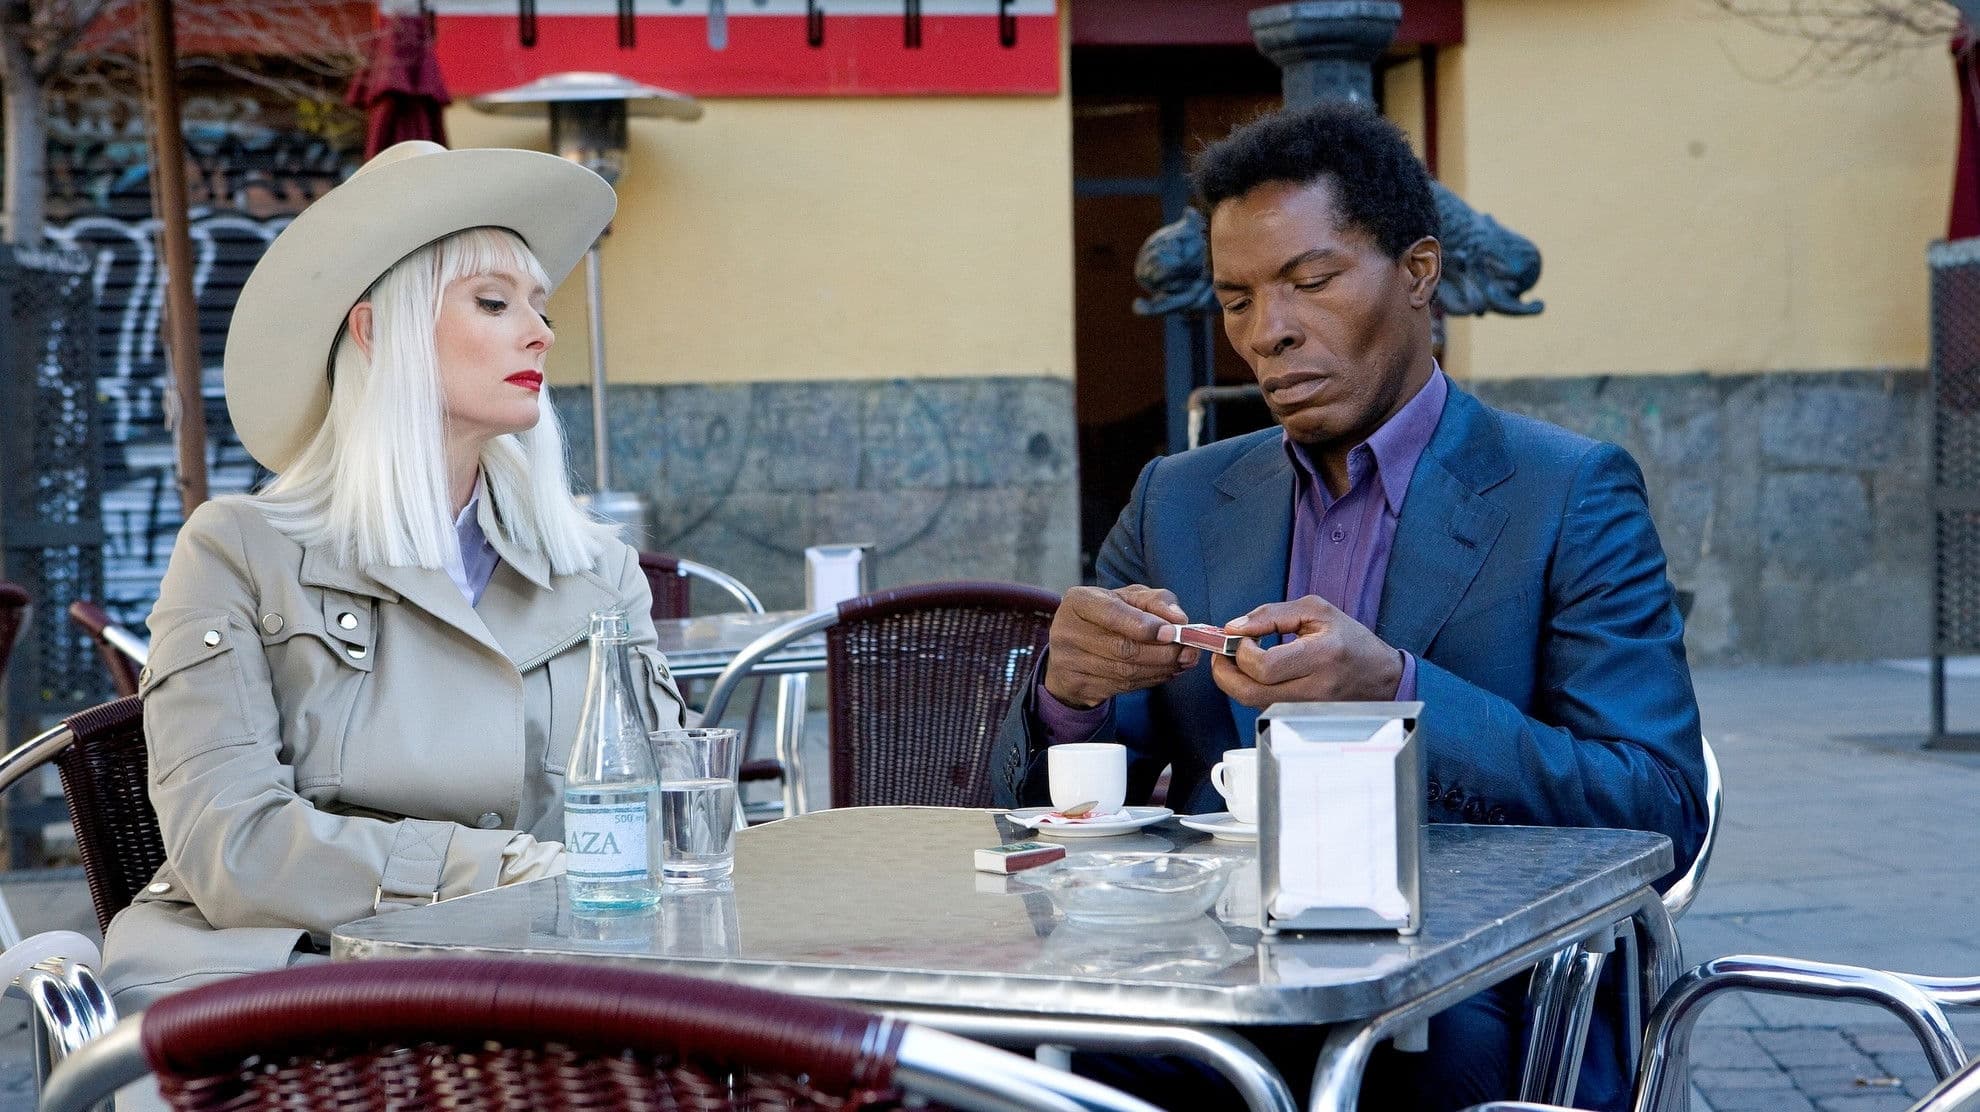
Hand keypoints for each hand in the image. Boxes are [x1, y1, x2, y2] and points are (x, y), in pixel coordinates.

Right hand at [1043, 585, 1201, 708]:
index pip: (1113, 613)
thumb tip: (1180, 619)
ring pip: (1125, 671)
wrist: (1073, 649)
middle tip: (1188, 651)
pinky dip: (1150, 680)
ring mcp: (1069, 662)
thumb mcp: (1129, 598)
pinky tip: (1164, 672)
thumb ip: (1156, 602)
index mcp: (1079, 601)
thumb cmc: (1108, 616)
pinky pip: (1122, 687)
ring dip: (1161, 669)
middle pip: (1123, 648)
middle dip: (1162, 652)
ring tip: (1182, 662)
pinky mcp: (1077, 686)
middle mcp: (1067, 630)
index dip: (1145, 625)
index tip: (1174, 632)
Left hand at [1210, 596, 1403, 708]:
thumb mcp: (1316, 611)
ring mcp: (1307, 709)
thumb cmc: (1350, 640)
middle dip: (1224, 673)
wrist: (1380, 676)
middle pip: (1250, 693)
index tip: (1238, 637)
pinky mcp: (1300, 718)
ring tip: (1239, 659)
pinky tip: (1255, 673)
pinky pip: (1264, 707)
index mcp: (1320, 656)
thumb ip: (1271, 615)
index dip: (1241, 652)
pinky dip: (1251, 689)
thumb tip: (1234, 628)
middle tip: (1222, 653)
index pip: (1265, 666)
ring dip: (1235, 681)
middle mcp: (1314, 689)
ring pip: (1253, 703)